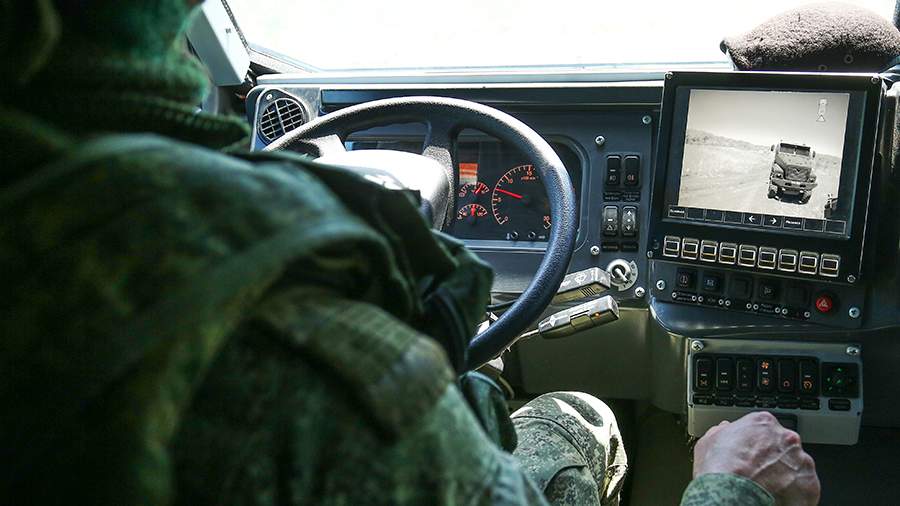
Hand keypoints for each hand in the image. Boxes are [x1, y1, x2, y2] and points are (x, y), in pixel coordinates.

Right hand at [693, 411, 820, 504]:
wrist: (731, 493)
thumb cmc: (720, 468)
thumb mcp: (710, 440)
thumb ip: (723, 431)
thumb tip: (725, 430)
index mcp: (763, 422)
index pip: (766, 429)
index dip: (757, 443)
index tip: (751, 454)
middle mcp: (786, 437)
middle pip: (784, 447)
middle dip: (774, 459)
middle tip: (758, 473)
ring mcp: (801, 460)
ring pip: (796, 467)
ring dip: (785, 476)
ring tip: (767, 489)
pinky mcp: (810, 484)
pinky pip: (805, 488)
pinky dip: (794, 494)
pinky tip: (777, 497)